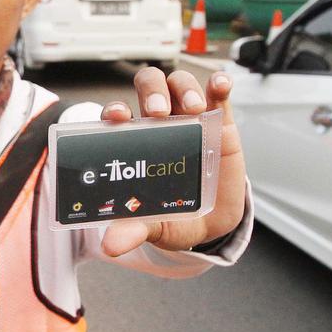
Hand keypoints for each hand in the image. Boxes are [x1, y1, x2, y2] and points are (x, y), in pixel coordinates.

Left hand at [96, 67, 246, 256]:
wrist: (214, 223)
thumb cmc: (176, 217)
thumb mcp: (157, 226)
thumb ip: (134, 229)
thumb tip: (110, 246)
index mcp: (135, 142)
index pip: (118, 115)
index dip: (113, 110)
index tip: (116, 116)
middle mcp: (160, 124)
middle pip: (149, 87)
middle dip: (152, 91)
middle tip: (160, 111)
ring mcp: (190, 119)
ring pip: (180, 84)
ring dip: (184, 88)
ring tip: (194, 108)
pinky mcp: (220, 122)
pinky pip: (218, 94)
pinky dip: (219, 84)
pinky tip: (220, 85)